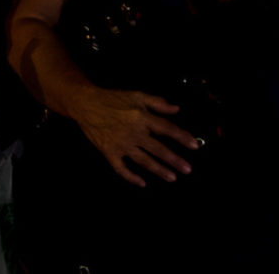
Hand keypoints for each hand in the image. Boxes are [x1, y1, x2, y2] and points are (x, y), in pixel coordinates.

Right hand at [72, 87, 199, 187]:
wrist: (84, 103)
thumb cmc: (111, 98)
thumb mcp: (135, 95)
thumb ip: (156, 102)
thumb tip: (176, 109)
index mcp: (141, 116)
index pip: (166, 128)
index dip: (182, 137)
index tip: (195, 145)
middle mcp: (133, 132)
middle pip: (158, 149)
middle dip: (174, 160)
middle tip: (187, 169)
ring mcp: (121, 144)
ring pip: (144, 161)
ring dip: (159, 170)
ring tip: (172, 177)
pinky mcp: (109, 152)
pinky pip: (121, 168)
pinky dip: (131, 177)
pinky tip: (142, 183)